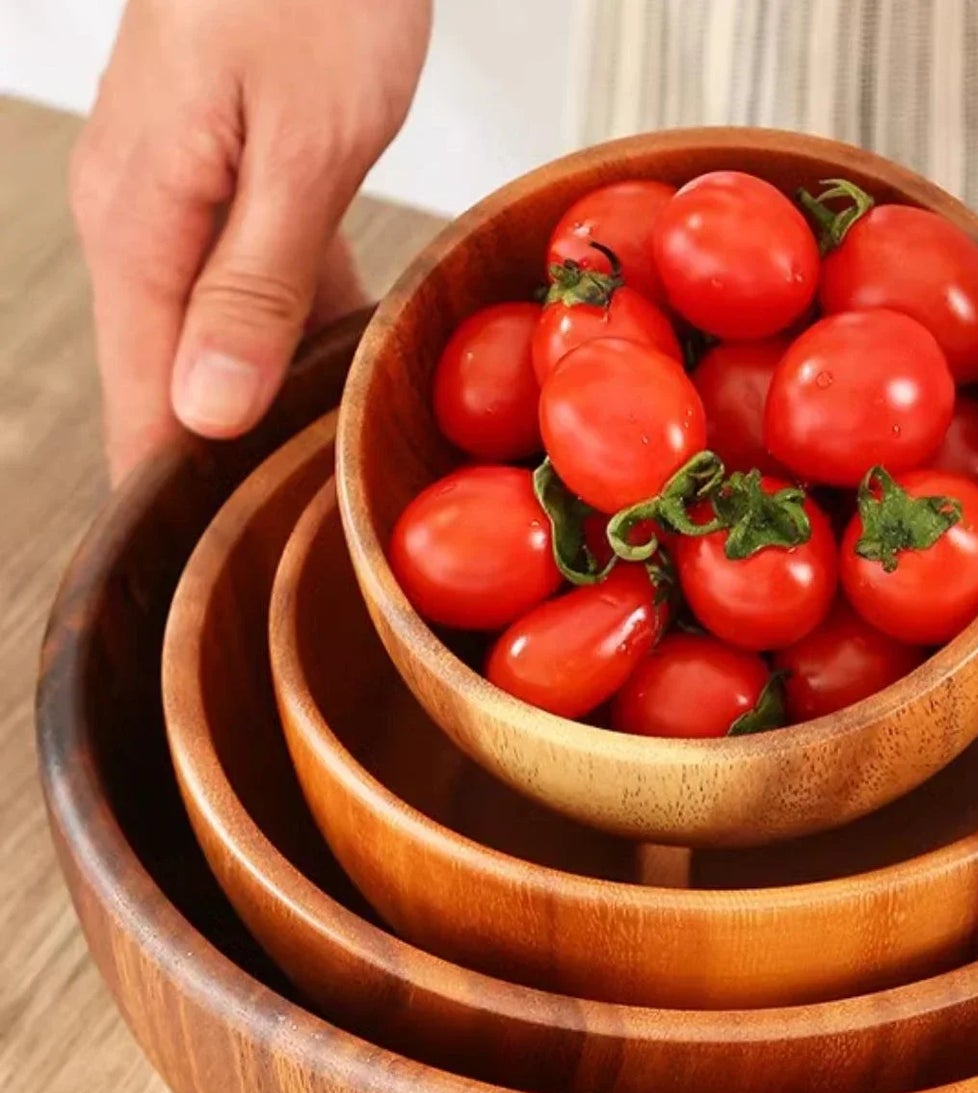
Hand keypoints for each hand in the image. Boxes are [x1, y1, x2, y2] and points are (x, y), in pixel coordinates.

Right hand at [70, 0, 431, 482]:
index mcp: (141, 227)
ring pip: (217, 341)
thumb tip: (202, 409)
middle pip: (174, 385)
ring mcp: (179, 202)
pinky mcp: (224, 182)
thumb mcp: (301, 147)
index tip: (225, 573)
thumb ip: (249, 284)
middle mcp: (141, 222)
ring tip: (340, 462)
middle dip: (236, 459)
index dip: (182, 496)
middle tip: (311, 527)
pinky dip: (298, 330)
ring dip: (273, 398)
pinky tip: (349, 360)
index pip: (141, 406)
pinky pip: (251, 286)